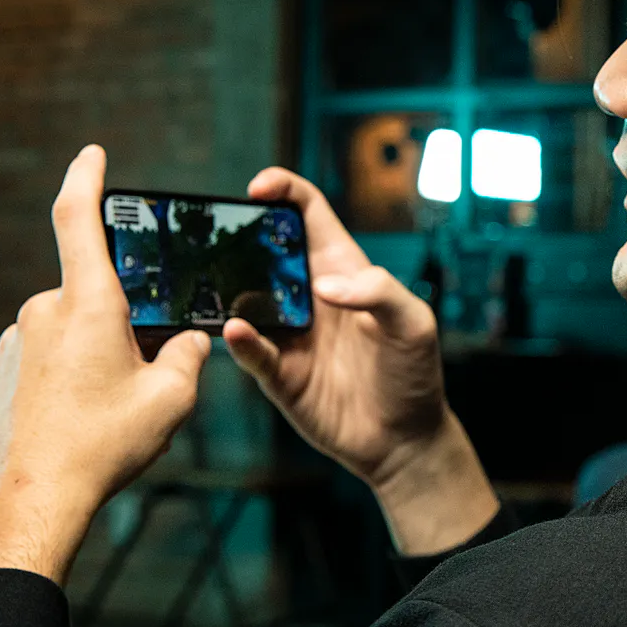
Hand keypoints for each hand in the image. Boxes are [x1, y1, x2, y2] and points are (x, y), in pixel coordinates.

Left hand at [0, 145, 212, 583]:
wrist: (33, 500)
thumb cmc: (103, 446)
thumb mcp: (171, 400)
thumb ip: (188, 357)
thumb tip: (187, 341)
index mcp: (87, 304)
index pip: (77, 218)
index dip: (86, 178)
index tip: (93, 153)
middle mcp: (42, 312)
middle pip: (95, 296)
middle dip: (125, 323)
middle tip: (146, 372)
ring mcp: (12, 343)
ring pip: (69, 332)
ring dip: (95, 355)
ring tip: (108, 412)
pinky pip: (42, 361)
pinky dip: (65, 380)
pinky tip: (77, 422)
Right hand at [222, 168, 496, 553]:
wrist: (405, 439)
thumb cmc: (414, 372)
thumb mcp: (414, 323)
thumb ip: (380, 292)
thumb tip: (326, 284)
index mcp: (342, 270)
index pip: (308, 215)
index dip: (284, 191)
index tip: (259, 187)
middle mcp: (308, 296)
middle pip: (264, 251)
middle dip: (238, 234)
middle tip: (217, 229)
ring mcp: (288, 333)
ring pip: (244, 299)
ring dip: (226, 287)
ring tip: (212, 277)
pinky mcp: (278, 373)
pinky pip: (250, 351)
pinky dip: (239, 339)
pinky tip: (236, 329)